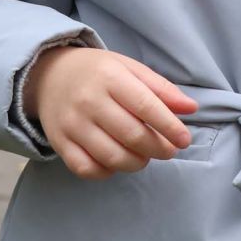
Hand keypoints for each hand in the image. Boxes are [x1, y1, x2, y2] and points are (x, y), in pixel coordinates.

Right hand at [25, 46, 197, 180]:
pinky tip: (117, 162)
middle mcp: (88, 101)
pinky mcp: (59, 143)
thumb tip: (191, 108)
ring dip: (137, 163)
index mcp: (110, 77)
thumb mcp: (130, 68)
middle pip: (132, 136)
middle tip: (168, 150)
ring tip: (145, 156)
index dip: (170, 127)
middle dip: (158, 149)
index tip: (184, 140)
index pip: (146, 106)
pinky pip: (86, 169)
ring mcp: (71, 124)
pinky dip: (107, 172)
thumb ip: (161, 88)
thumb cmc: (98, 72)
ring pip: (111, 157)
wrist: (48, 75)